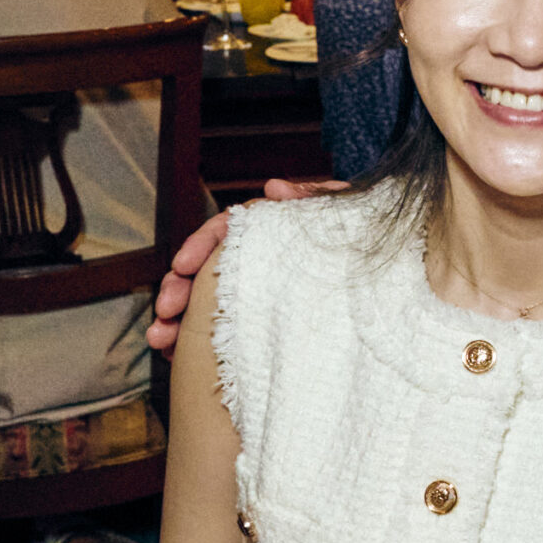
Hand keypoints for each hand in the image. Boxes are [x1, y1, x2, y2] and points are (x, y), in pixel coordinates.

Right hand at [144, 177, 344, 352]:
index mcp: (267, 233)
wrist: (382, 286)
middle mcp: (251, 261)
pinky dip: (188, 343)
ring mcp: (248, 294)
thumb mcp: (344, 217)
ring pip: (200, 303)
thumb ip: (314, 198)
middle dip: (177, 289)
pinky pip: (210, 332)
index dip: (200, 246)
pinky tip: (174, 355)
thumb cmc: (359, 243)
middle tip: (165, 311)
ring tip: (160, 340)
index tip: (183, 265)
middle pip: (203, 269)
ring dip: (174, 320)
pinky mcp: (251, 324)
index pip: (224, 232)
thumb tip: (273, 187)